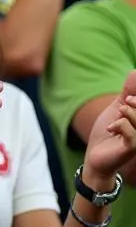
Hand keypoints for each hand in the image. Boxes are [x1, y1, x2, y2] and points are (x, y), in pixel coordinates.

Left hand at [82, 70, 135, 184]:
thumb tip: (135, 71)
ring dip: (127, 113)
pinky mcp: (132, 150)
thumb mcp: (118, 108)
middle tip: (126, 101)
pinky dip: (121, 126)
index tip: (128, 97)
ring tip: (117, 116)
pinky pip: (132, 135)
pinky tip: (112, 128)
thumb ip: (128, 93)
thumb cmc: (109, 132)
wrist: (96, 155)